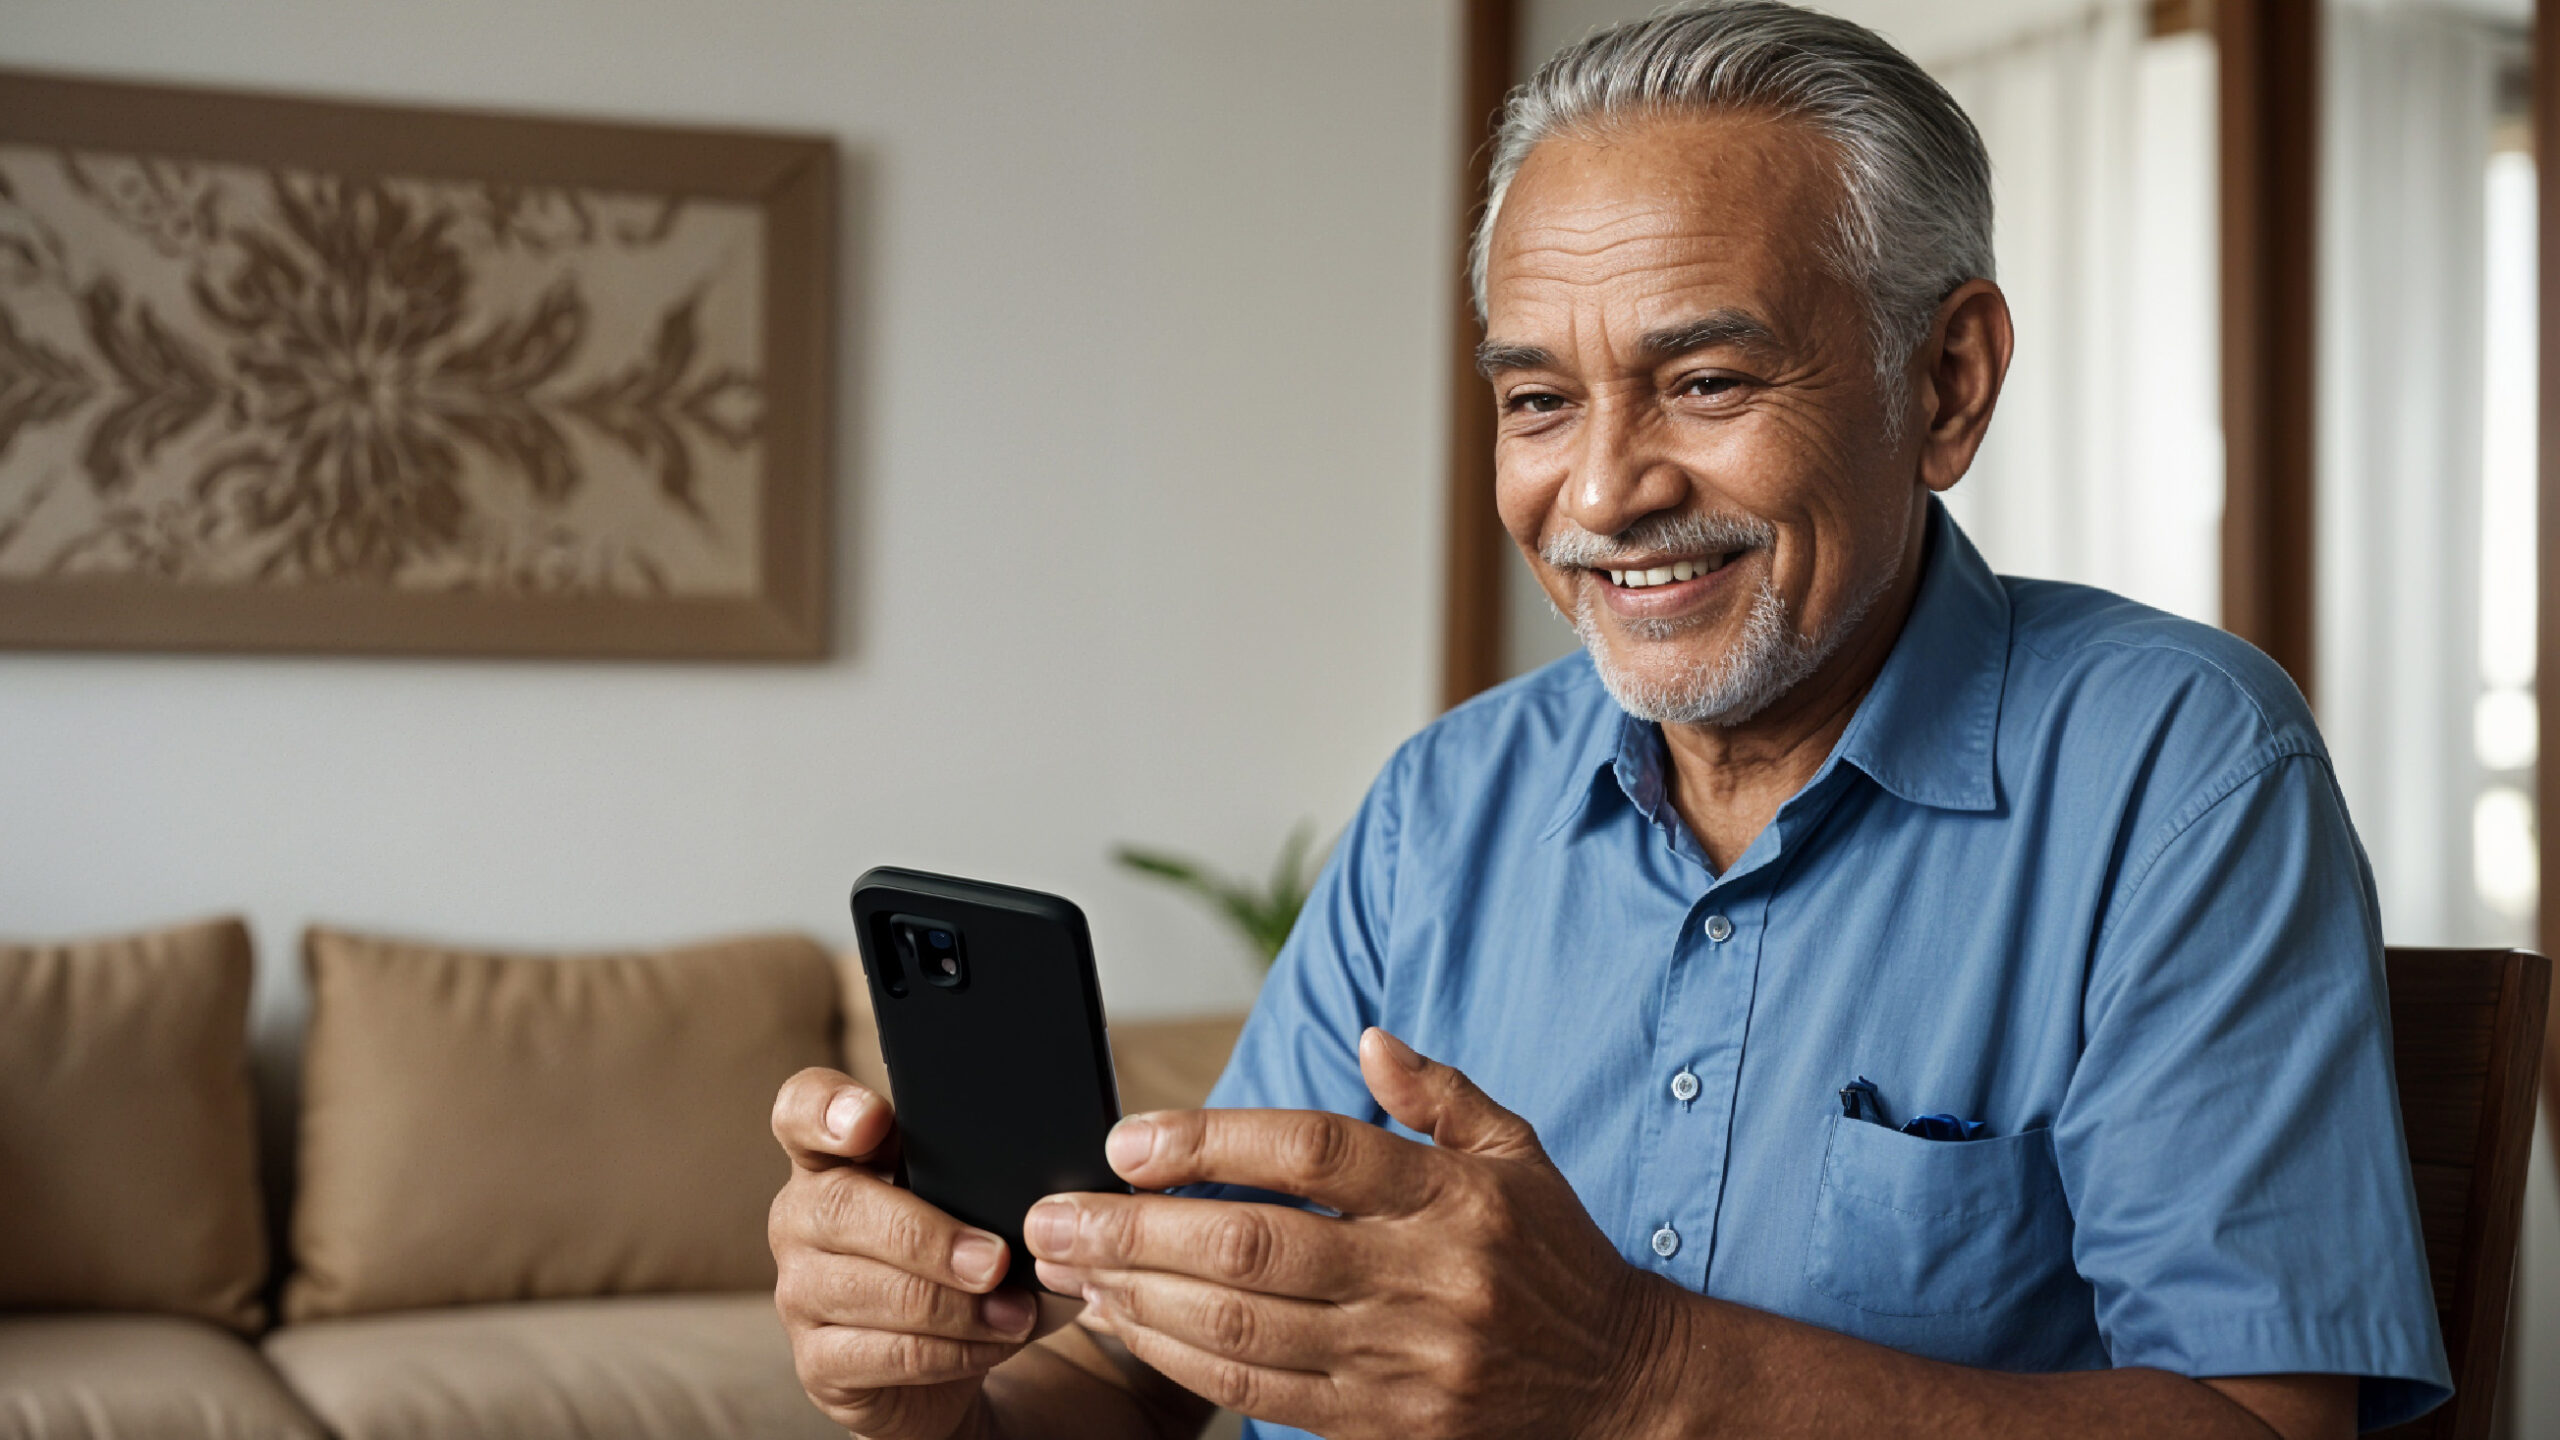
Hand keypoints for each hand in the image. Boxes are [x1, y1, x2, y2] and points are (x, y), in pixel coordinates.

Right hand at [769, 1068, 1046, 1439]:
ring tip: (1016, 1311)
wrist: (941, 1364)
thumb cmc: (954, 1259)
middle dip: (928, 1236)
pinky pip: (887, 1354)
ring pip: (868, 1289)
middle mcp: (801, 1218)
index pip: (800, 1109)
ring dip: (956, 1305)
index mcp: (833, 1159)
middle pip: (841, 1207)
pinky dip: (954, 1351)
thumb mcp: (964, 1203)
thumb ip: (977, 1174)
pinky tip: (995, 1340)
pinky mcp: (818, 1362)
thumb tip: (1047, 1180)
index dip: (827, 1108)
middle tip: (996, 1260)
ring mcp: (799, 1292)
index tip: (872, 1120)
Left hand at [1024, 1029, 1678, 1439]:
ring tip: (1072, 1273)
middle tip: (1056, 1217)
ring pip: (1246, 1329)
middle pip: (1257, 1246)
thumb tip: (1368, 1037)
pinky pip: (1261, 1394)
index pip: (1314, 1152)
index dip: (1209, 1142)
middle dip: (1138, 1233)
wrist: (1620, 1383)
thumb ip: (1439, 1092)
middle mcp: (1426, 1275)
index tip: (1127, 1141)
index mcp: (1452, 1194)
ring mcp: (1403, 1358)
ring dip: (1141, 1302)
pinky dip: (1182, 1360)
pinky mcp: (1383, 1423)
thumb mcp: (1517, 1152)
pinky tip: (1128, 1329)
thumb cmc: (1553, 1255)